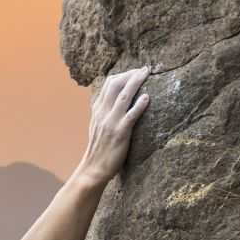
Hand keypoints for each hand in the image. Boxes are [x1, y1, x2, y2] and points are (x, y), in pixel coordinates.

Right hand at [76, 66, 151, 186]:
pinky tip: (147, 98)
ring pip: (124, 96)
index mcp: (98, 111)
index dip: (123, 75)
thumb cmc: (99, 149)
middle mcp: (103, 113)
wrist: (92, 169)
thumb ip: (104, 113)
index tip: (135, 71)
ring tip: (147, 73)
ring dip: (136, 82)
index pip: (108, 85)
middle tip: (144, 69)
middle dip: (131, 74)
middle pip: (115, 85)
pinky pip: (130, 116)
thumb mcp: (97, 127)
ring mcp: (111, 123)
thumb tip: (112, 102)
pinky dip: (139, 105)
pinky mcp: (120, 133)